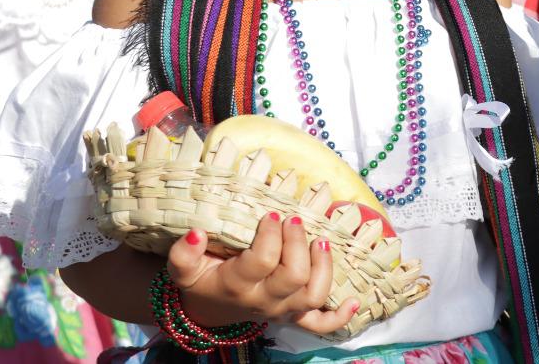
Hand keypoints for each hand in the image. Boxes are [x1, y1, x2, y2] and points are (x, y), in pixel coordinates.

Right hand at [166, 213, 357, 334]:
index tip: (272, 214)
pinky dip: (339, 316)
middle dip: (298, 243)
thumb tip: (197, 232)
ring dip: (323, 266)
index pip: (262, 260)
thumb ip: (184, 253)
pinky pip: (320, 324)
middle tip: (294, 220)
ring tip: (321, 240)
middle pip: (293, 276)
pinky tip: (354, 300)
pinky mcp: (294, 315)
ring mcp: (283, 310)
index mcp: (237, 285)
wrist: (208, 308)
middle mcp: (264, 300)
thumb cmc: (201, 279)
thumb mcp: (183, 268)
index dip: (270, 234)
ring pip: (313, 295)